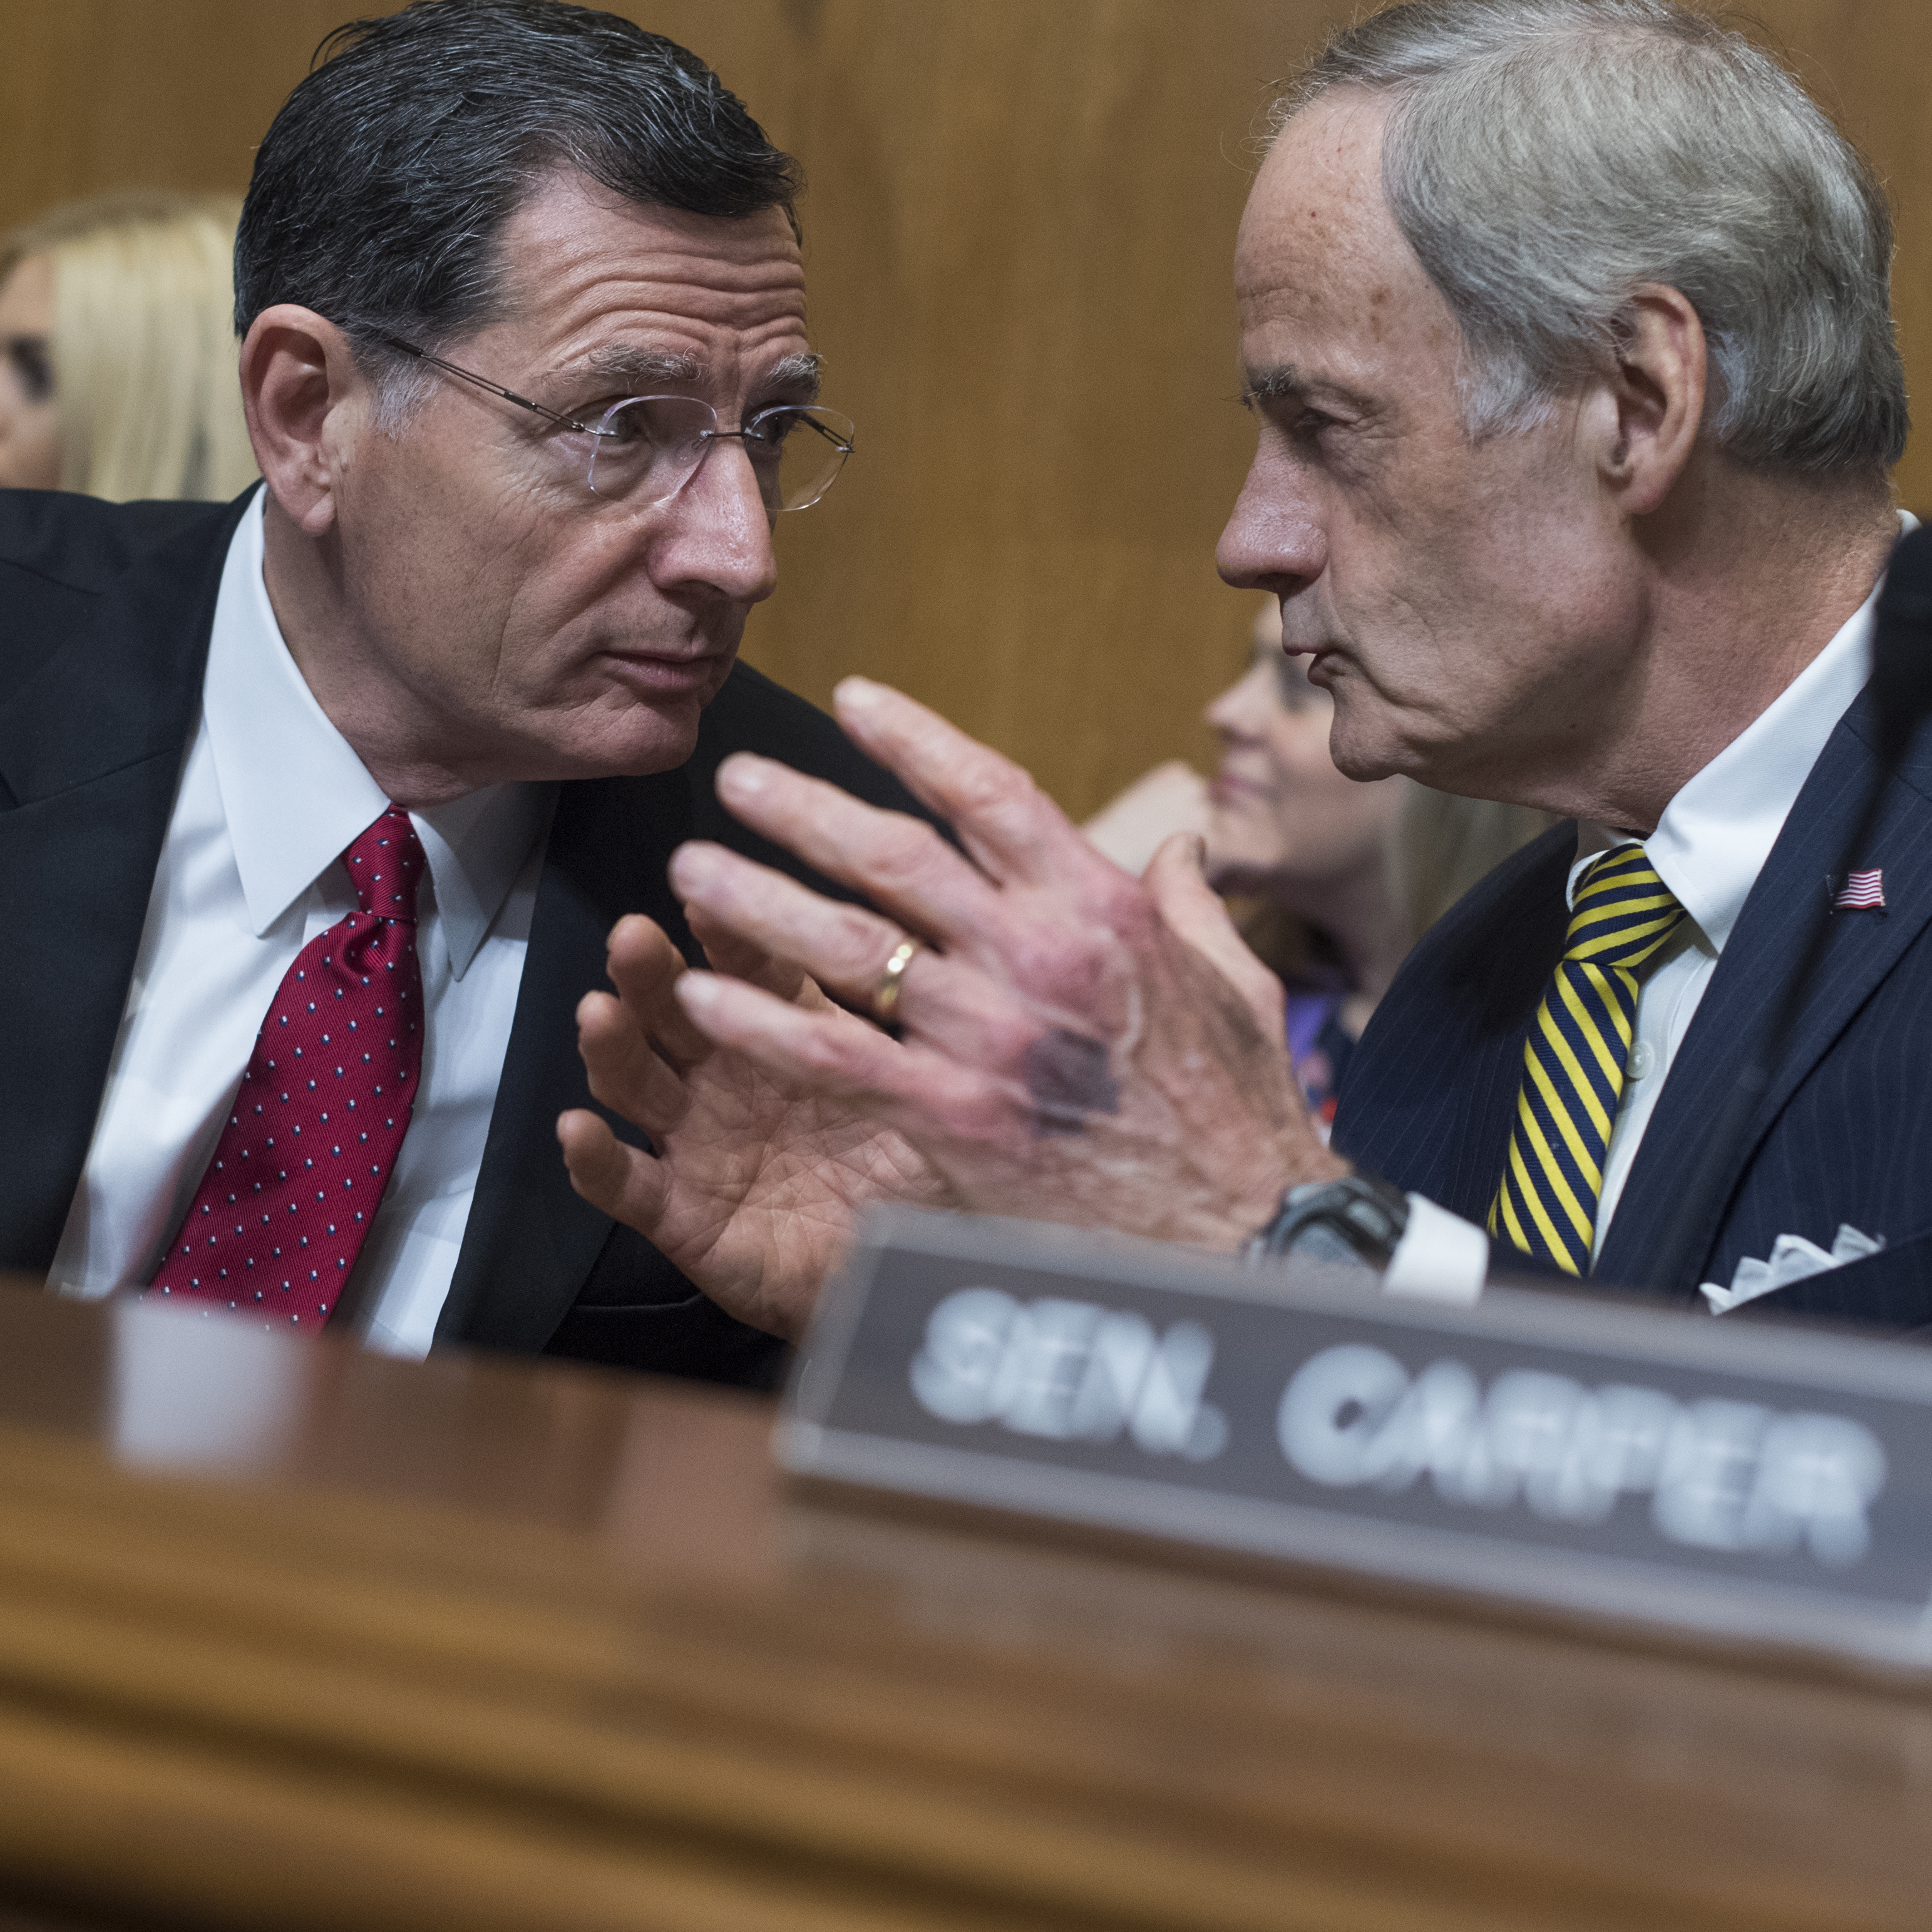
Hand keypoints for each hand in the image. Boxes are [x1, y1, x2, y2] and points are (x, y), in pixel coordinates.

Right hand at [557, 904, 947, 1340]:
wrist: (903, 1272)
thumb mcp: (921, 1088)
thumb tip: (946, 945)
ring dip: (611, 1045)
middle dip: (646, 972)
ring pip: (635, 1083)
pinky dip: (595, 1160)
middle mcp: (728, 1078)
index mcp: (786, 1034)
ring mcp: (697, 1142)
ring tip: (599, 1012)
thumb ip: (914, 1024)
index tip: (712, 889)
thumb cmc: (912, 1174)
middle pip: (671, 1011)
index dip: (725, 930)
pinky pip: (625, 1186)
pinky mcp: (679, 1213)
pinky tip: (579, 1130)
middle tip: (634, 936)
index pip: (747, 967)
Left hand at [664, 678, 1333, 1250]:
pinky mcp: (956, 1113)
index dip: (914, 740)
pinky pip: (836, 1054)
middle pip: (896, 857)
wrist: (1241, 1231)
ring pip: (848, 945)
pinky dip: (760, 1022)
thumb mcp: (1233, 984)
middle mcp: (1039, 955)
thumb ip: (1189, 904)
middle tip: (736, 776)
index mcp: (1102, 907)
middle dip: (804, 809)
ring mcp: (992, 1035)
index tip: (852, 700)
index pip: (990, 793)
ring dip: (759, 899)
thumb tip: (1179, 840)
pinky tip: (698, 995)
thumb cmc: (1238, 1109)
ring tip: (690, 870)